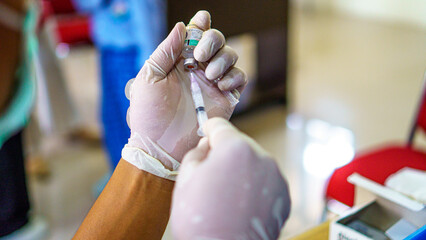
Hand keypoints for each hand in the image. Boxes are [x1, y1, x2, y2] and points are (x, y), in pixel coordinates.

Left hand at [124, 11, 246, 172]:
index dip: (200, 24)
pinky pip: (240, 78)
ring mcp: (213, 84)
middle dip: (213, 40)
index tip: (202, 18)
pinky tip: (220, 84)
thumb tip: (183, 26)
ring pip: (230, 57)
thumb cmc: (149, 113)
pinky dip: (234, 75)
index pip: (193, 36)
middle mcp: (197, 70)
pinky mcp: (226, 99)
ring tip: (208, 75)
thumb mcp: (149, 77)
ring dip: (222, 59)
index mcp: (178, 62)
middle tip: (199, 56)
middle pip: (217, 41)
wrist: (160, 146)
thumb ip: (166, 50)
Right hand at [171, 118, 290, 239]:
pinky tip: (240, 202)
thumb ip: (197, 152)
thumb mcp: (185, 179)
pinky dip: (254, 184)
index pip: (220, 126)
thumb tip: (208, 145)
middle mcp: (261, 157)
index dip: (209, 127)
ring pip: (253, 161)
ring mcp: (276, 176)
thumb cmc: (200, 220)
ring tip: (226, 192)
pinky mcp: (283, 195)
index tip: (205, 130)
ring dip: (240, 168)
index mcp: (235, 148)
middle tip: (210, 172)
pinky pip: (265, 179)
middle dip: (225, 152)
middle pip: (239, 143)